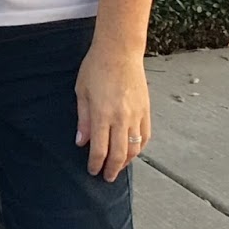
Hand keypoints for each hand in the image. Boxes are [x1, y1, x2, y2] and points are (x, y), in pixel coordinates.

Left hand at [75, 41, 149, 182]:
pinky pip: (145, 136)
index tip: (92, 170)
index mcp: (102, 114)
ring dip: (126, 161)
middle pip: (119, 154)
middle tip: (106, 177)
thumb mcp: (82, 92)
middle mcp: (121, 118)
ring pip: (134, 148)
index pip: (100, 149)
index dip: (96, 164)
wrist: (120, 51)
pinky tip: (132, 152)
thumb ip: (83, 119)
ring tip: (118, 167)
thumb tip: (81, 142)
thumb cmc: (96, 68)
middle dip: (112, 170)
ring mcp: (136, 114)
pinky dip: (139, 148)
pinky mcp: (146, 110)